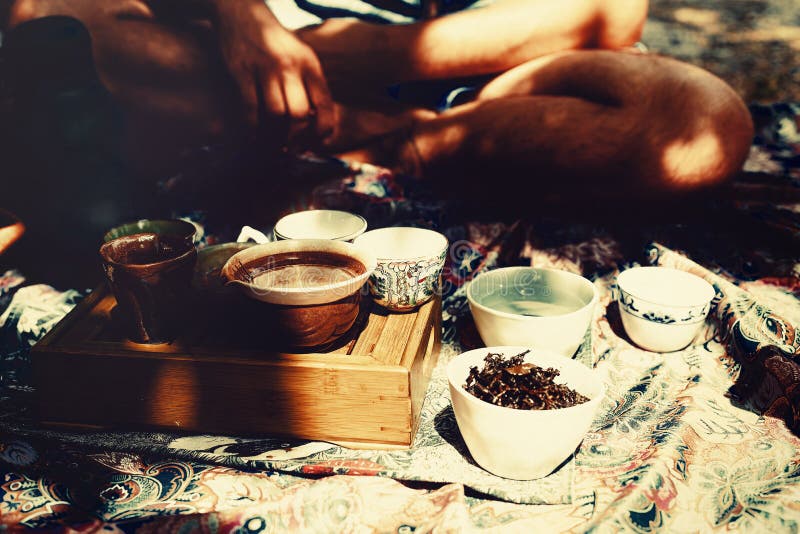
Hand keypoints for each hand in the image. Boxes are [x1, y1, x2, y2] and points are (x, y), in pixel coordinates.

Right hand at [214, 0, 333, 148]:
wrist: (242, 11)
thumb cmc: (275, 42)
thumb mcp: (300, 57)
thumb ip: (310, 85)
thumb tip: (317, 123)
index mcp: (310, 65)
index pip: (325, 106)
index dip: (322, 132)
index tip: (315, 146)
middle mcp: (291, 66)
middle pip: (301, 115)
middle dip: (297, 139)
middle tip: (291, 150)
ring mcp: (266, 68)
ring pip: (277, 115)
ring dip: (274, 138)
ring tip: (273, 146)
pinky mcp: (241, 71)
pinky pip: (250, 109)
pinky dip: (252, 129)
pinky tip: (252, 137)